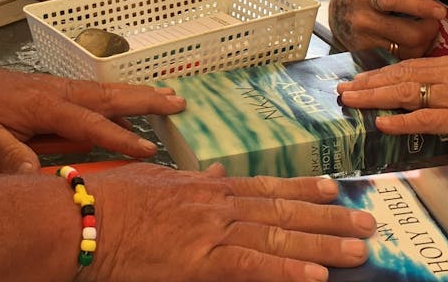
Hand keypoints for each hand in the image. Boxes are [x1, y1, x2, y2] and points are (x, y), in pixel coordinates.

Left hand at [0, 62, 185, 171]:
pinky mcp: (57, 91)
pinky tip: (130, 113)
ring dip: (138, 96)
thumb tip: (36, 178)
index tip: (149, 149)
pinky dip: (119, 100)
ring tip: (170, 100)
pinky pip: (95, 95)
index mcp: (46, 105)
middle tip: (181, 102)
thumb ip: (9, 157)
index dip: (120, 137)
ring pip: (107, 92)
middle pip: (110, 96)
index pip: (91, 123)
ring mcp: (60, 88)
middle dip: (147, 100)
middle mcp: (60, 92)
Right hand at [89, 165, 373, 281]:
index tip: (334, 189)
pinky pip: (252, 267)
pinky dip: (286, 271)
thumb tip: (207, 176)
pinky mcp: (199, 263)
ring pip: (279, 236)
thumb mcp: (150, 181)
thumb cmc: (105, 202)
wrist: (79, 218)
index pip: (265, 186)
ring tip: (359, 250)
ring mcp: (211, 233)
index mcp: (204, 188)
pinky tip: (315, 277)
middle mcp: (216, 206)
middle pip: (283, 211)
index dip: (303, 188)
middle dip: (329, 218)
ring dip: (323, 244)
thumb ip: (184, 183)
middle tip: (368, 222)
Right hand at [328, 0, 446, 57]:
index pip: (395, 0)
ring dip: (423, 44)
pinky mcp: (369, 58)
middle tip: (434, 22)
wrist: (334, 21)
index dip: (420, 6)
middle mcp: (364, 20)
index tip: (440, 10)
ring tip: (424, 33)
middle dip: (428, 29)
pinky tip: (413, 46)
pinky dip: (413, 56)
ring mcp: (366, 42)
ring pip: (409, 51)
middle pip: (409, 33)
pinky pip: (401, 62)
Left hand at [336, 51, 447, 158]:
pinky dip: (401, 122)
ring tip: (351, 102)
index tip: (355, 81)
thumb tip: (405, 101)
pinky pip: (426, 119)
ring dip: (375, 98)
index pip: (409, 66)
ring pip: (409, 93)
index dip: (379, 74)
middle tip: (343, 90)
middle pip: (403, 75)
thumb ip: (442, 94)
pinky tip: (382, 124)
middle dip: (369, 83)